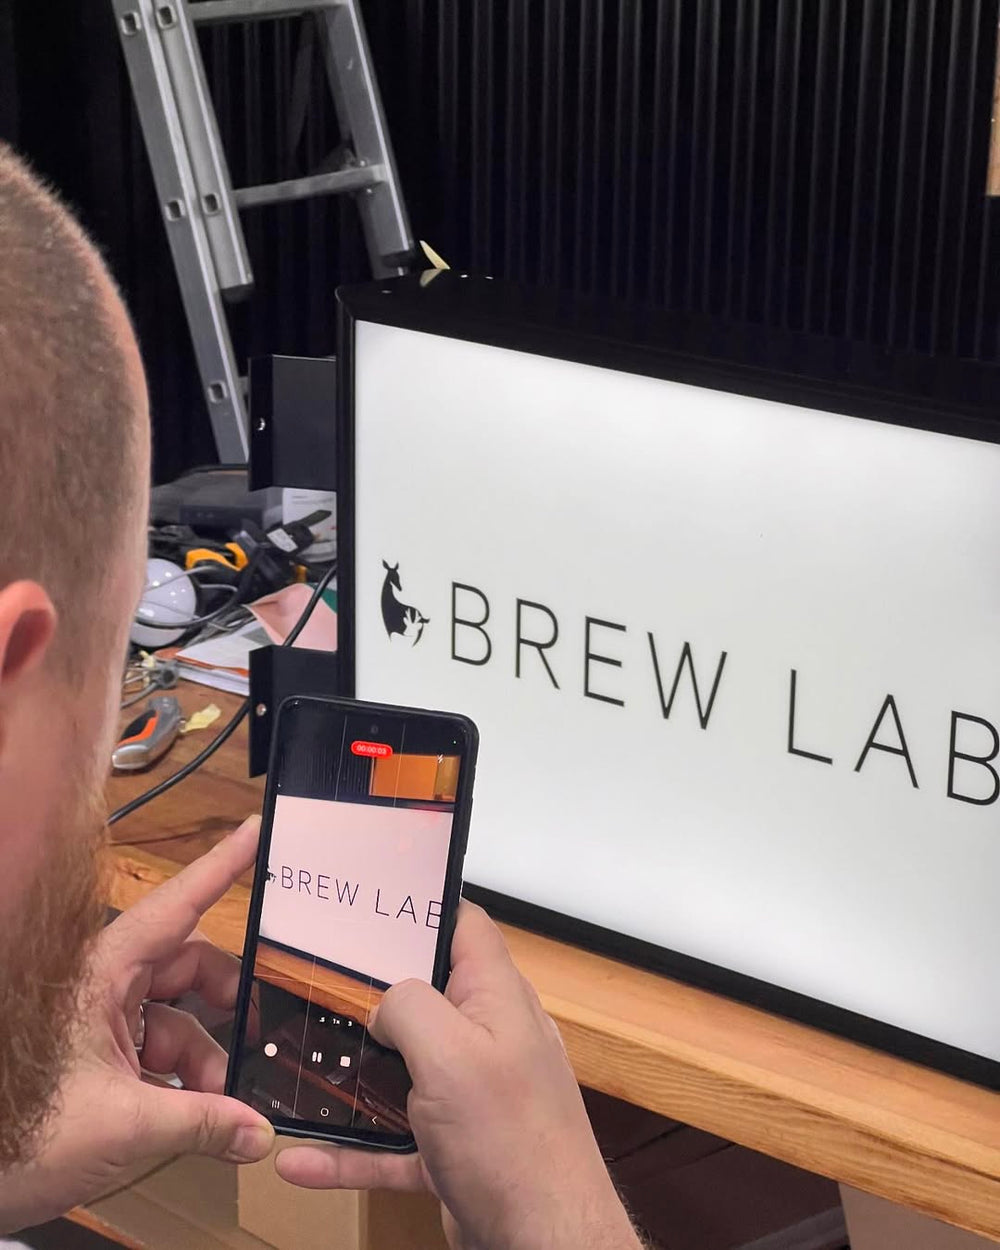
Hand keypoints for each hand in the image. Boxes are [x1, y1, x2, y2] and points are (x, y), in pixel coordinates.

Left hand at [0, 817, 274, 1232]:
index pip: (178, 906)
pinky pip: (154, 1047)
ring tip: (226, 1102)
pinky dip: (181, 1075)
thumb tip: (260, 1135)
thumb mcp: (123, 1127)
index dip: (222, 867)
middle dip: (229, 999)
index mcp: (106, 973)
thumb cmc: (24, 1130)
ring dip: (205, 1054)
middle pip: (187, 964)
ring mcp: (100, 1018)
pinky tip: (198, 1113)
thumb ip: (200, 1123)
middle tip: (263, 1028)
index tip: (258, 830)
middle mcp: (105, 984)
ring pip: (174, 1015)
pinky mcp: (95, 1052)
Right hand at [276, 903, 641, 1249]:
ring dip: (352, 1076)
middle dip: (369, 995)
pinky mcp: (451, 1150)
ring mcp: (469, 1097)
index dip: (421, 908)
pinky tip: (301, 1160)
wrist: (542, 1242)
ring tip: (298, 1064)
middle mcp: (486, 1039)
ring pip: (400, 1073)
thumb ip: (409, 1006)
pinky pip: (391, 1141)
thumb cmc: (511, 1140)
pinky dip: (351, 1150)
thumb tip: (383, 1003)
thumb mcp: (450, 1053)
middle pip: (423, 998)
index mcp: (496, 998)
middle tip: (311, 983)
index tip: (368, 906)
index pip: (464, 926)